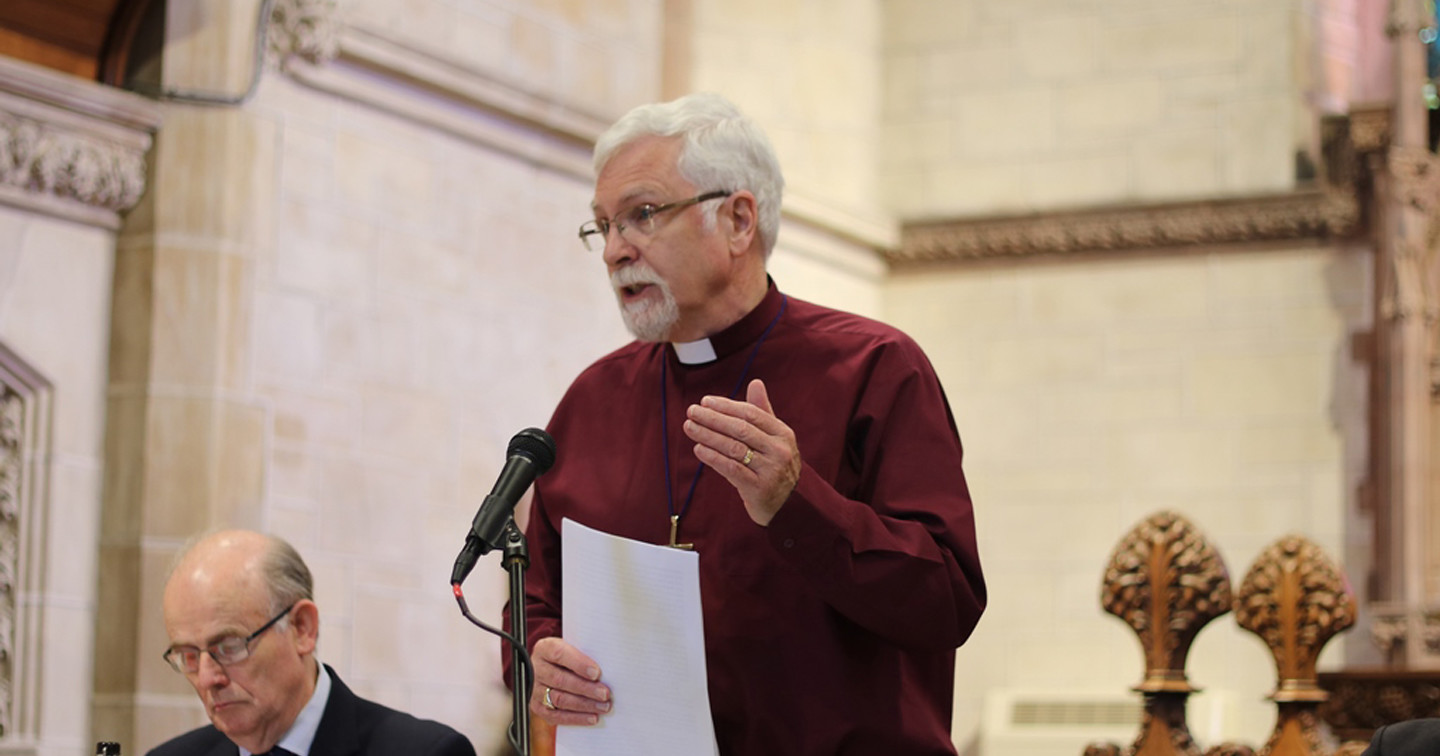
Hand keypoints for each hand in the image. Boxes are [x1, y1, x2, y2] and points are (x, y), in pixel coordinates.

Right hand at [531, 636, 610, 724]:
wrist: (550, 668)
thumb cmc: (567, 657)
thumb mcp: (573, 647)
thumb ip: (584, 654)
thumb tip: (608, 670)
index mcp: (545, 648)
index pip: (559, 654)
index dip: (578, 664)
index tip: (596, 673)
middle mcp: (536, 668)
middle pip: (559, 679)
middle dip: (585, 688)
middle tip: (605, 694)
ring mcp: (534, 689)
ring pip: (558, 699)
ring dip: (584, 705)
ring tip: (603, 706)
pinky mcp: (537, 706)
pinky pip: (555, 716)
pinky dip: (575, 718)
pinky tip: (591, 717)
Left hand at [683, 378, 800, 525]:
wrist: (790, 505)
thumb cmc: (776, 467)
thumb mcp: (775, 439)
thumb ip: (763, 412)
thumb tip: (756, 382)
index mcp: (783, 433)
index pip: (751, 414)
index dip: (726, 406)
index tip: (705, 401)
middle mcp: (779, 450)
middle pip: (741, 429)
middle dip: (713, 418)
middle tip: (691, 411)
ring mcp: (770, 470)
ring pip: (734, 448)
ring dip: (708, 436)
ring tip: (690, 427)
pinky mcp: (759, 489)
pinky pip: (731, 469)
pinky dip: (713, 458)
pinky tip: (698, 449)